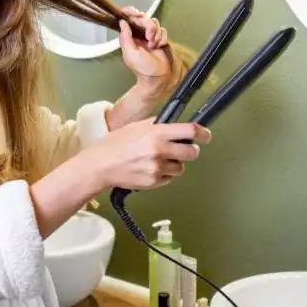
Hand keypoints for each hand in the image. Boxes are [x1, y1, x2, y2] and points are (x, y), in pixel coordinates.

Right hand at [82, 118, 210, 191]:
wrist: (100, 166)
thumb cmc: (114, 145)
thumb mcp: (135, 127)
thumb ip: (156, 125)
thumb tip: (173, 124)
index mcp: (156, 133)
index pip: (189, 131)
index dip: (202, 133)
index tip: (206, 135)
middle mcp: (159, 150)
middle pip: (192, 153)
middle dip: (189, 151)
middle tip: (181, 149)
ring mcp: (157, 168)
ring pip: (181, 168)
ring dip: (174, 164)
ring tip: (157, 160)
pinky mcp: (154, 182)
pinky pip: (168, 178)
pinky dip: (163, 174)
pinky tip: (149, 169)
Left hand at [118, 7, 174, 92]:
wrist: (157, 77)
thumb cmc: (142, 69)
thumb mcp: (129, 53)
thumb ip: (125, 37)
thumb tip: (122, 22)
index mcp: (129, 36)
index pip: (128, 19)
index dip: (132, 13)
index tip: (136, 14)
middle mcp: (139, 34)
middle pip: (144, 19)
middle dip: (148, 26)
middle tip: (149, 37)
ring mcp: (150, 36)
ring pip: (154, 23)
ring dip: (155, 34)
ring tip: (153, 45)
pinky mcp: (160, 38)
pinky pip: (163, 30)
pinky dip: (162, 38)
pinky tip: (159, 46)